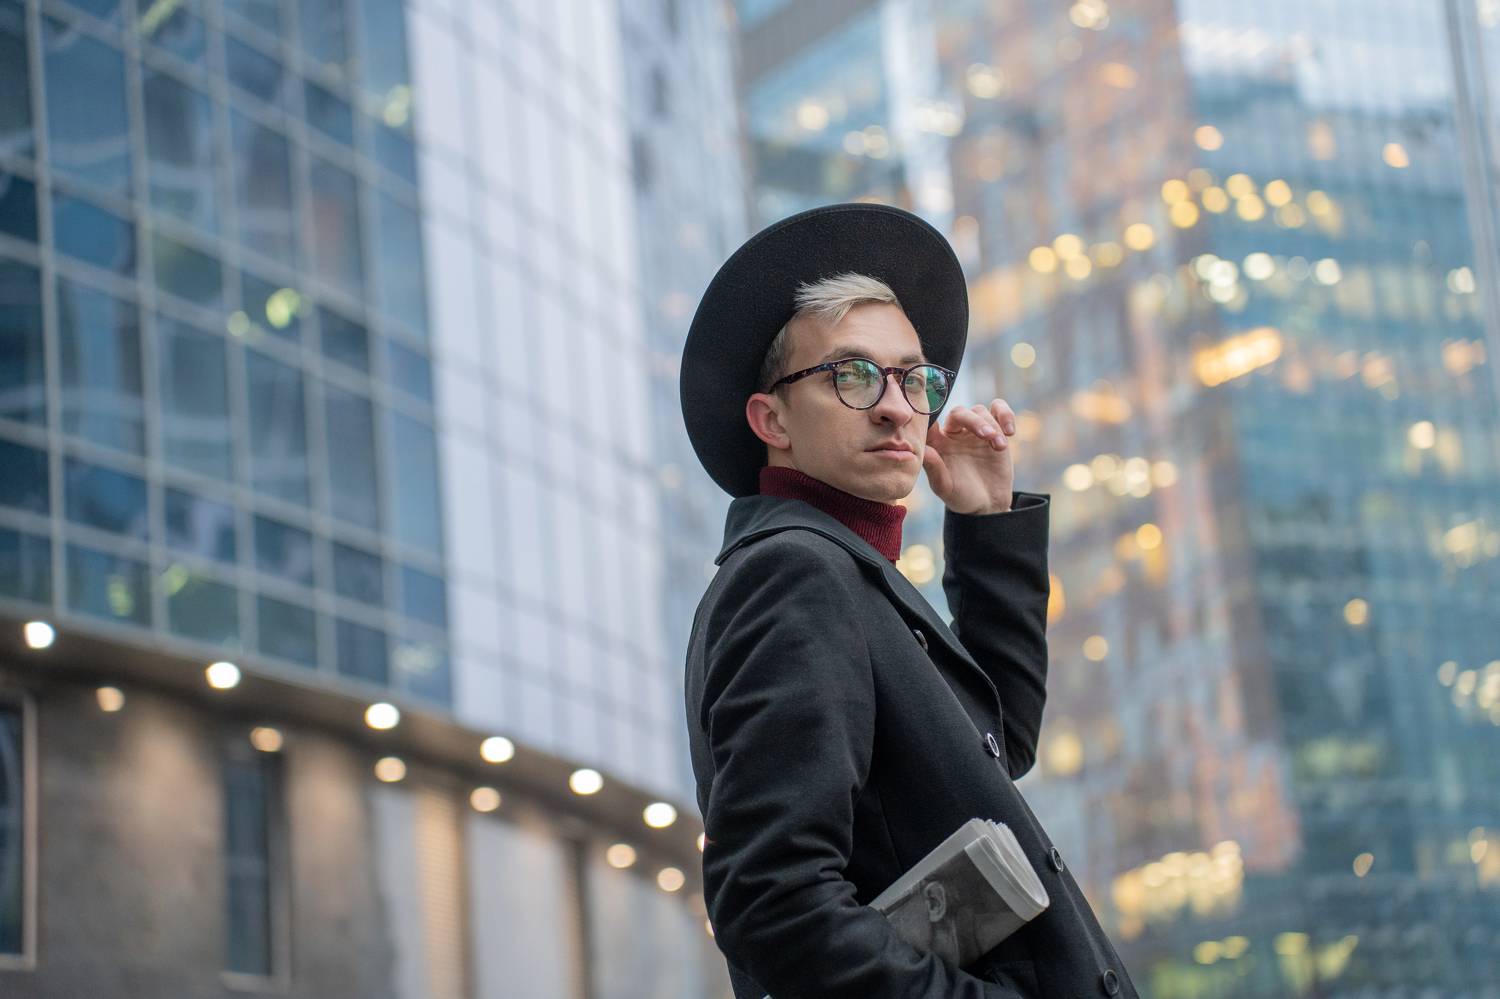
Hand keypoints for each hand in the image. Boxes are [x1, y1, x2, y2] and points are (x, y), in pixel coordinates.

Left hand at [921, 399, 1015, 514]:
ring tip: (1000, 447)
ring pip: (980, 411)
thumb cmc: (961, 496)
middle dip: (974, 421)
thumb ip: (934, 469)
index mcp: (936, 442)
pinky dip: (1006, 414)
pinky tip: (1010, 432)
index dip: (936, 415)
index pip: (931, 422)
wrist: (987, 504)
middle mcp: (953, 432)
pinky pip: (998, 410)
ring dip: (992, 425)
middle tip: (987, 435)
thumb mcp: (945, 487)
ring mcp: (974, 430)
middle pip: (959, 413)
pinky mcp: (995, 430)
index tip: (943, 424)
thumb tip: (923, 450)